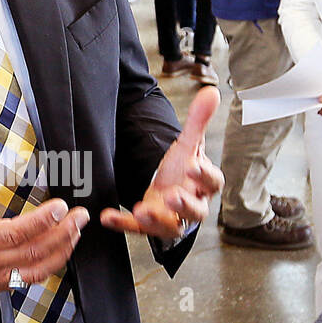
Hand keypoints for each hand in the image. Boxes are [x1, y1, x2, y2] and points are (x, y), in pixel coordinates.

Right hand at [0, 146, 88, 304]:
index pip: (14, 234)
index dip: (41, 222)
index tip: (60, 207)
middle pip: (34, 252)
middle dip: (62, 234)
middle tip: (80, 217)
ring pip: (37, 269)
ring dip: (61, 251)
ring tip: (75, 233)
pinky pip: (29, 279)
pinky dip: (49, 266)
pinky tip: (59, 253)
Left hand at [100, 86, 222, 238]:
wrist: (168, 191)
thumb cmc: (182, 170)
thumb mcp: (188, 144)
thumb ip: (198, 120)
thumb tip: (212, 91)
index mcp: (204, 184)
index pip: (213, 182)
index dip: (205, 175)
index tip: (192, 165)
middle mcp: (192, 205)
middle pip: (196, 211)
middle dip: (185, 205)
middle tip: (173, 196)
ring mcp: (171, 219)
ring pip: (170, 226)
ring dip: (156, 220)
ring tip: (141, 210)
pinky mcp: (150, 227)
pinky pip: (138, 230)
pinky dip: (123, 224)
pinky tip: (108, 217)